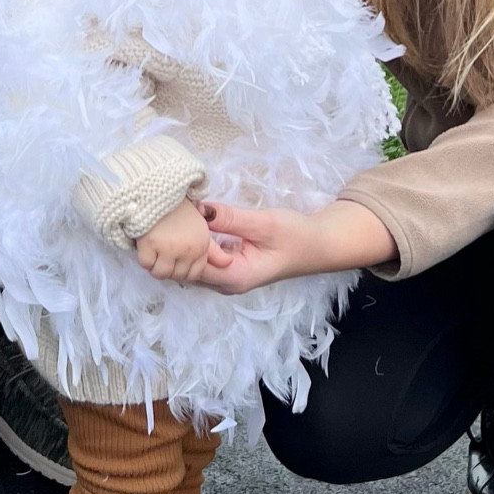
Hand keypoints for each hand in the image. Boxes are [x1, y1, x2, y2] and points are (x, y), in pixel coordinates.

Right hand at [134, 198, 233, 283]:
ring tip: (154, 249)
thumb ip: (213, 249)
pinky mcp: (151, 244)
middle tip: (162, 252)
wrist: (159, 190)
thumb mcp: (200, 226)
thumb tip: (227, 263)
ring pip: (159, 273)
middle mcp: (188, 249)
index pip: (193, 274)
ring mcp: (169, 248)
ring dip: (154, 264)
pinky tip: (146, 244)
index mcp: (202, 245)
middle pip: (175, 276)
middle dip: (168, 268)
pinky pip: (145, 263)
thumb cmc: (178, 208)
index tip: (175, 259)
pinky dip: (143, 256)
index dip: (182, 269)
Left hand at [189, 199, 396, 295]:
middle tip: (174, 212)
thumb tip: (199, 209)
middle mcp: (227, 284)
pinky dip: (197, 243)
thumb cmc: (296, 236)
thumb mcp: (264, 223)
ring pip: (194, 264)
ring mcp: (227, 278)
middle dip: (180, 244)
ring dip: (187, 243)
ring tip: (181, 216)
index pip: (193, 266)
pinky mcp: (229, 268)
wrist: (319, 245)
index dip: (183, 243)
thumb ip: (231, 219)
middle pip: (188, 269)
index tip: (180, 216)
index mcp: (235, 277)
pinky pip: (205, 259)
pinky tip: (194, 223)